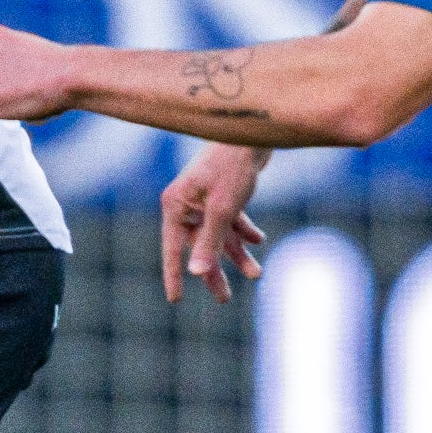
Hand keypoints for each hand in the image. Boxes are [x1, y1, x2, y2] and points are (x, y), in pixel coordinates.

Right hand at [161, 144, 269, 304]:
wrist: (252, 132)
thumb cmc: (233, 167)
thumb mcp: (222, 210)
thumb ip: (210, 243)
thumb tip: (198, 274)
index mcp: (176, 206)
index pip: (172, 250)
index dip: (174, 276)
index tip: (175, 301)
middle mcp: (186, 204)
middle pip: (198, 246)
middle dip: (215, 271)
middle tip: (224, 299)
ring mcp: (203, 198)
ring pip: (218, 235)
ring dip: (237, 253)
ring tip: (255, 274)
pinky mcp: (220, 193)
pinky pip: (230, 221)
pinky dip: (244, 231)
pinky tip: (259, 241)